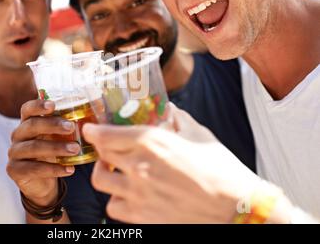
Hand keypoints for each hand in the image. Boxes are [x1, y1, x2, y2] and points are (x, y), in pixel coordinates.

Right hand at [7, 99, 79, 206]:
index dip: (38, 105)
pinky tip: (70, 169)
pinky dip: (54, 169)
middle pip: (31, 125)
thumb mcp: (58, 138)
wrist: (41, 183)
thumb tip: (94, 114)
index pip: (27, 109)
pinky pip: (34, 168)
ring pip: (33, 147)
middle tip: (71, 127)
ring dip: (56, 147)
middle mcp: (18, 135)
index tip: (53, 105)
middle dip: (52, 125)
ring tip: (75, 149)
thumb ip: (69, 127)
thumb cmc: (52, 153)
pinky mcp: (15, 170)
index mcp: (28, 122)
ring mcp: (14, 152)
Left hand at [83, 103, 262, 222]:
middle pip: (102, 154)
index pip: (106, 134)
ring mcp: (138, 193)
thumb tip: (169, 109)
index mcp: (152, 141)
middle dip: (101, 147)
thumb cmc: (221, 170)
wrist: (235, 208)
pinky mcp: (142, 216)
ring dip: (104, 172)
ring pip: (101, 180)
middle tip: (107, 146)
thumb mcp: (199, 135)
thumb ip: (178, 119)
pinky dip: (116, 198)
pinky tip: (128, 193)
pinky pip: (113, 206)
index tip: (90, 128)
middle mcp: (140, 166)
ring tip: (115, 170)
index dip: (93, 130)